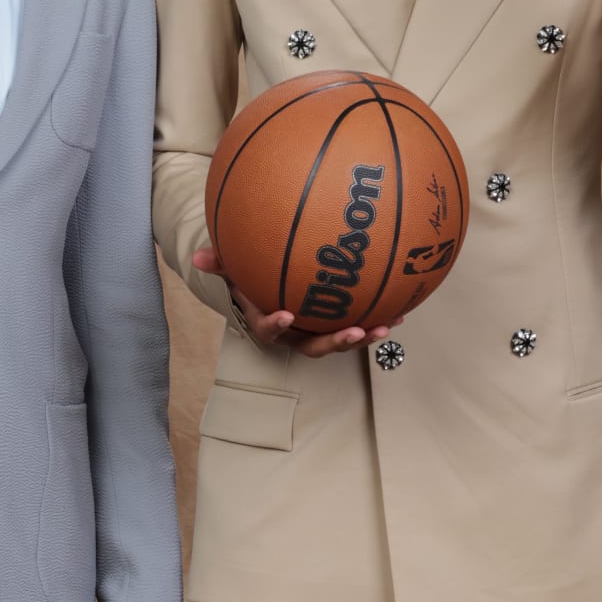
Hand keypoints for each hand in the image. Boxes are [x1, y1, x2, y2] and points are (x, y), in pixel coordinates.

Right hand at [192, 245, 389, 356]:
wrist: (267, 285)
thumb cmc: (250, 276)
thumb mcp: (233, 267)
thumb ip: (220, 262)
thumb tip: (198, 255)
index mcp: (269, 322)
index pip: (268, 330)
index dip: (276, 325)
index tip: (285, 314)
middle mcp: (296, 333)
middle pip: (314, 346)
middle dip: (335, 342)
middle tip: (354, 332)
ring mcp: (317, 331)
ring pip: (340, 341)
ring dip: (364, 336)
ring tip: (386, 326)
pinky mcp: (336, 323)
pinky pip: (358, 324)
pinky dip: (379, 319)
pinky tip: (402, 310)